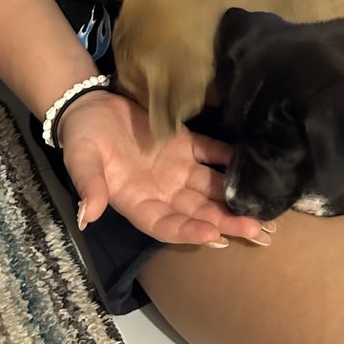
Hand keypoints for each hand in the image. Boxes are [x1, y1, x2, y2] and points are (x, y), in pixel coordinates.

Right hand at [59, 91, 272, 247]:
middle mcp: (162, 191)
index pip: (166, 224)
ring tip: (263, 211)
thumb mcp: (80, 161)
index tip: (213, 236)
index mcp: (137, 201)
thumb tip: (88, 216)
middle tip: (256, 232)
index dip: (188, 231)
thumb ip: (89, 186)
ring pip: (210, 188)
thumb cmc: (82, 138)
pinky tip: (253, 165)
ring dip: (235, 198)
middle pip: (198, 212)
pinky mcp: (185, 144)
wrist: (89, 106)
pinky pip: (213, 153)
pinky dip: (231, 159)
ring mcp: (177, 168)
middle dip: (226, 223)